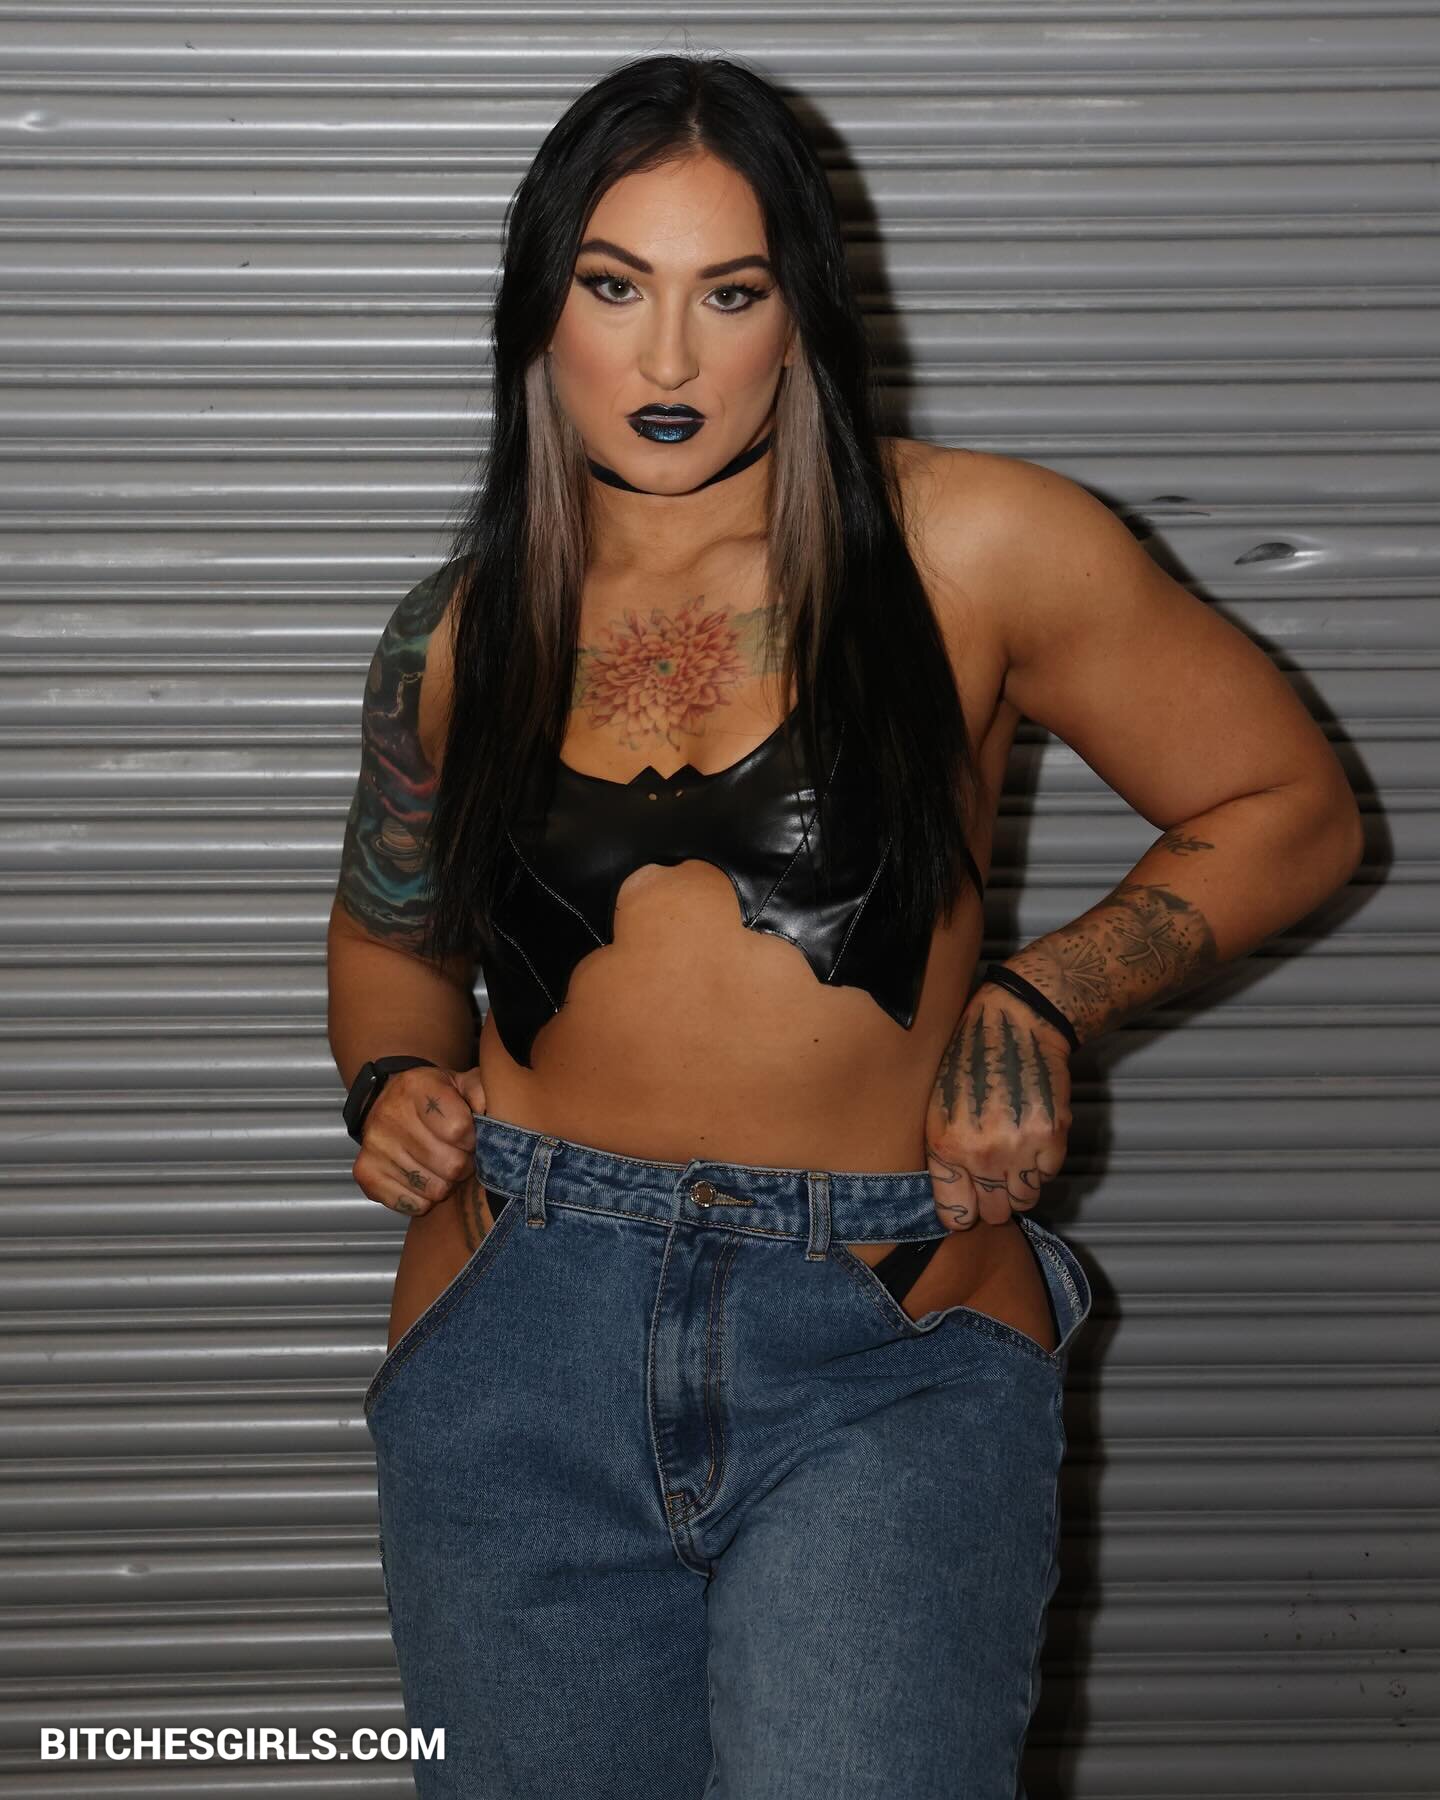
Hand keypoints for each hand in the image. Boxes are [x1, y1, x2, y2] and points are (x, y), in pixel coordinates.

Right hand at [350, 1063, 488, 1216]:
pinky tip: (424, 1178)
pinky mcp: (366, 1173)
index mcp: (417, 1087)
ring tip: (443, 1167)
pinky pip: (413, 1204)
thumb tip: (487, 1112)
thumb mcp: (459, 1083)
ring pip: (435, 1189)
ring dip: (447, 1183)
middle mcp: (390, 1115)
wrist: (387, 1100)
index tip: (471, 1137)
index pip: (460, 1130)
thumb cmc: (432, 1097)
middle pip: (451, 1165)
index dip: (474, 1140)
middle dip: (464, 1164)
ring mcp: (375, 1146)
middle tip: (461, 1156)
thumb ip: (481, 1091)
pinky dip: (425, 1199)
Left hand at [925, 987, 1073, 1228]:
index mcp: (945, 1146)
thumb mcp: (936, 1107)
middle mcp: (981, 1154)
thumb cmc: (969, 1060)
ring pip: (1024, 1200)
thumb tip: (952, 1199)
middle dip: (993, 1200)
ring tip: (1012, 1155)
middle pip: (994, 1213)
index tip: (968, 1204)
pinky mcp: (1052, 1136)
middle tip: (993, 1176)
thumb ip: (942, 1155)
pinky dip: (1042, 1163)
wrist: (1016, 1024)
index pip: (956, 1216)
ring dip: (1019, 1185)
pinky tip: (1030, 1135)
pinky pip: (1048, 1175)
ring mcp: (1019, 1147)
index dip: (963, 1213)